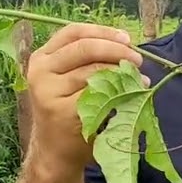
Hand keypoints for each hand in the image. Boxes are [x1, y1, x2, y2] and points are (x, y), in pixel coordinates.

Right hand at [26, 23, 145, 170]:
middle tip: (137, 59)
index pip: (73, 32)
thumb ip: (87, 61)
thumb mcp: (67, 80)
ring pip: (94, 71)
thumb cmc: (67, 111)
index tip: (126, 38)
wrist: (55, 151)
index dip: (102, 32)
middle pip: (85, 48)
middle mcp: (41, 71)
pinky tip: (134, 94)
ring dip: (122, 72)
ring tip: (140, 79)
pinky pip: (97, 94)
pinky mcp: (62, 111)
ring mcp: (49, 91)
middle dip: (116, 50)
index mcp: (43, 57)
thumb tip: (126, 44)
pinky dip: (119, 91)